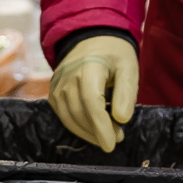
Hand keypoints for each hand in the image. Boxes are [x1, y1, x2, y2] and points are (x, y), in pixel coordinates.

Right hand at [49, 34, 139, 151]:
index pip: (91, 101)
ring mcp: (57, 85)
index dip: (100, 126)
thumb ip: (127, 92)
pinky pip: (63, 115)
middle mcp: (67, 77)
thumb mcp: (128, 68)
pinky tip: (93, 128)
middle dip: (98, 132)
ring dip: (88, 133)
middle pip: (79, 113)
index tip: (111, 144)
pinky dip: (78, 126)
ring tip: (108, 134)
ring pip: (69, 118)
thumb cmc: (114, 54)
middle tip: (118, 137)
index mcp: (88, 67)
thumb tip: (122, 119)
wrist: (90, 38)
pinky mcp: (53, 92)